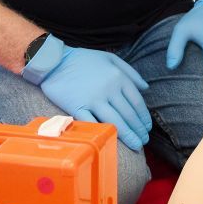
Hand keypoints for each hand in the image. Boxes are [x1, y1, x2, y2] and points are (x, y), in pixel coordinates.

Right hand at [37, 43, 152, 150]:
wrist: (55, 60)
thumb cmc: (84, 59)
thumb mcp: (111, 58)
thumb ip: (130, 72)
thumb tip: (146, 88)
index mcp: (118, 77)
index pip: (137, 102)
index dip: (144, 117)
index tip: (147, 128)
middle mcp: (109, 89)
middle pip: (128, 114)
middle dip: (138, 130)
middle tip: (144, 141)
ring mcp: (93, 100)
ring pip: (116, 122)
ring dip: (128, 136)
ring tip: (136, 145)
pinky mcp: (77, 108)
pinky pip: (93, 123)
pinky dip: (104, 133)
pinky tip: (113, 142)